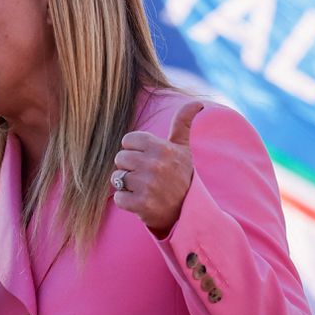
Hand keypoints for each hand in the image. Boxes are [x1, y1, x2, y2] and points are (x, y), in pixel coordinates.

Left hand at [112, 101, 203, 235]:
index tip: (147, 159)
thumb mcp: (183, 149)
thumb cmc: (181, 176)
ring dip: (126, 185)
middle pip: (120, 158)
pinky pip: (118, 197)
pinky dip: (126, 201)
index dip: (134, 151)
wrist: (188, 212)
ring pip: (117, 178)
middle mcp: (154, 165)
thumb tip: (197, 102)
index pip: (128, 140)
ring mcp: (147, 185)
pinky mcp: (141, 204)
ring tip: (144, 189)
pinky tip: (141, 201)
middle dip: (129, 168)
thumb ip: (183, 123)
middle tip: (146, 176)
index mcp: (162, 148)